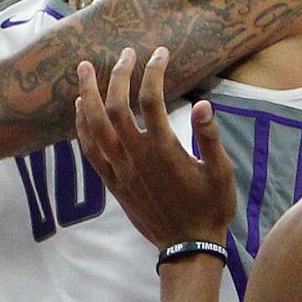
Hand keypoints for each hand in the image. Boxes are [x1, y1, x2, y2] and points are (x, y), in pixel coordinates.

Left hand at [75, 48, 235, 249]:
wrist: (187, 247)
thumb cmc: (210, 209)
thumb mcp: (222, 173)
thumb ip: (211, 137)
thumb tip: (203, 104)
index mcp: (165, 150)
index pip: (152, 100)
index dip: (154, 72)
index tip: (160, 53)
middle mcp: (137, 157)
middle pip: (116, 106)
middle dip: (118, 74)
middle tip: (124, 53)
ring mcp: (120, 170)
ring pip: (94, 125)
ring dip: (87, 93)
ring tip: (83, 68)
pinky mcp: (112, 182)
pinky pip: (89, 149)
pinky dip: (80, 125)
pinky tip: (79, 108)